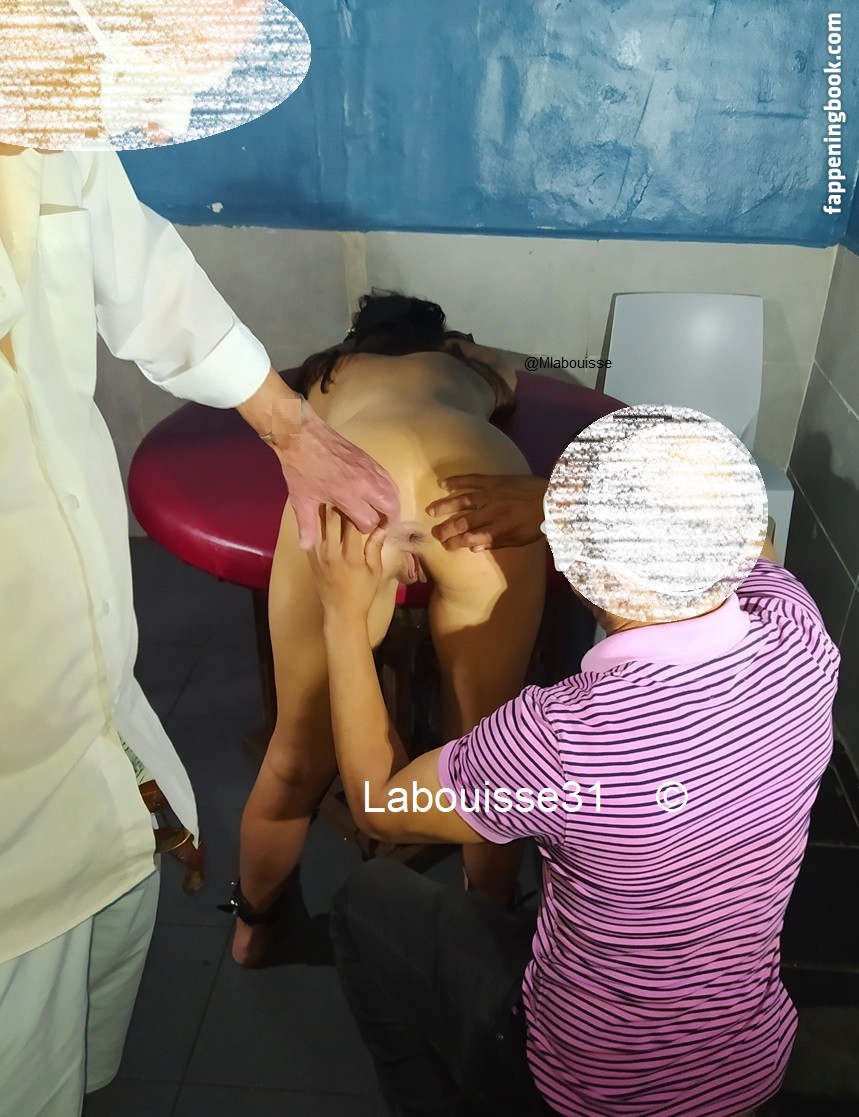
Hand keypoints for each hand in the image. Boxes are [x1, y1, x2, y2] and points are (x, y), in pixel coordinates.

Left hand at [279, 405, 399, 548]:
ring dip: (392, 506)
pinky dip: (390, 491)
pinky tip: (381, 495)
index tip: (357, 529)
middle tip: (381, 527)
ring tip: (384, 514)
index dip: (365, 530)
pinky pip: (389, 479)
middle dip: (388, 522)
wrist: (302, 435)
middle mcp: (366, 485)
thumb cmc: (300, 469)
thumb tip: (306, 547)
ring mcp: (371, 470)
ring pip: (394, 492)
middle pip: (391, 508)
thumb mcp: (301, 500)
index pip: (370, 522)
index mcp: (348, 496)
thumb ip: (307, 525)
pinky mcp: (371, 460)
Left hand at [307, 506, 386, 620]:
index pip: (352, 523)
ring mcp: (318, 554)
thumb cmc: (363, 592)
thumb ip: (375, 546)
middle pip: (331, 518)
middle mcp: (332, 552)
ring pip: (319, 523)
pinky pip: (311, 534)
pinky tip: (321, 513)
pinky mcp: (310, 557)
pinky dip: (316, 522)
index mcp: (350, 556)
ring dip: (326, 509)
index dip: (357, 508)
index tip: (361, 497)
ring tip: (331, 495)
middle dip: (338, 503)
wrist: (341, 612)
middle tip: (343, 489)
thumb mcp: (375, 570)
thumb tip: (382, 525)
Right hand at [426, 474, 548, 550]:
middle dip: (445, 528)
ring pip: (463, 499)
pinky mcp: (495, 480)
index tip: (445, 545)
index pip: (470, 538)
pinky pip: (472, 479)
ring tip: (430, 510)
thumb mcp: (519, 540)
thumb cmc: (537, 523)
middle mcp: (493, 512)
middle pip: (463, 521)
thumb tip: (471, 547)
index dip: (455, 542)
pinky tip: (443, 484)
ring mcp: (493, 494)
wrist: (553, 498)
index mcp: (499, 529)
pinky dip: (457, 481)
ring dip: (444, 505)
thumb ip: (495, 543)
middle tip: (433, 533)